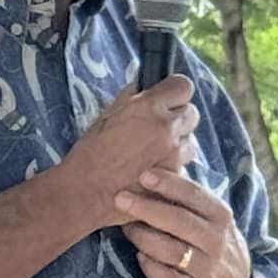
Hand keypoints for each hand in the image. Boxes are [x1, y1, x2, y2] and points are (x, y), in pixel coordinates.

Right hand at [61, 81, 199, 229]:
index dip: (175, 92)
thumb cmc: (90, 154)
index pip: (183, 86)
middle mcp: (165, 128)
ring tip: (154, 153)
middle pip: (192, 113)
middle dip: (178, 118)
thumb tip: (146, 84)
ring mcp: (173, 154)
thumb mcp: (107, 116)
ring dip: (178, 145)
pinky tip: (152, 172)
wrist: (86, 193)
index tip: (168, 99)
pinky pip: (183, 166)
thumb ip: (132, 97)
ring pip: (191, 142)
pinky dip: (172, 168)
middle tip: (159, 129)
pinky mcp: (176, 177)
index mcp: (147, 107)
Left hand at [114, 169, 251, 277]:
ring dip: (142, 237)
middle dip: (146, 208)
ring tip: (127, 228)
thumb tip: (158, 161)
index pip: (193, 195)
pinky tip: (140, 256)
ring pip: (168, 250)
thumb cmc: (213, 239)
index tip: (143, 174)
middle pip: (178, 221)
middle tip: (120, 198)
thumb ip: (190, 196)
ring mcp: (207, 267)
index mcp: (220, 216)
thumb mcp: (212, 216)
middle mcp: (216, 241)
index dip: (168, 184)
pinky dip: (150, 266)